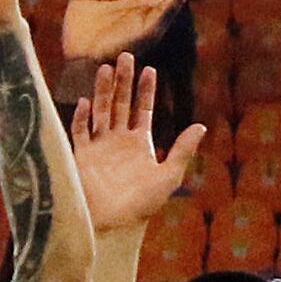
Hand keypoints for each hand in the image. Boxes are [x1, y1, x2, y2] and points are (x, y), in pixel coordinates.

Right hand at [71, 55, 204, 236]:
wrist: (112, 225)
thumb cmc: (141, 205)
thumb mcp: (168, 176)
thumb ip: (182, 150)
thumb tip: (201, 126)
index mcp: (138, 143)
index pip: (142, 109)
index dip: (146, 89)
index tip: (150, 69)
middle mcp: (117, 140)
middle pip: (119, 103)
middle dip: (122, 80)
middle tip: (125, 56)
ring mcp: (98, 147)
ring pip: (100, 111)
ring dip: (102, 90)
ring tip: (105, 68)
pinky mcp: (80, 157)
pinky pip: (79, 132)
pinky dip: (80, 118)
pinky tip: (84, 102)